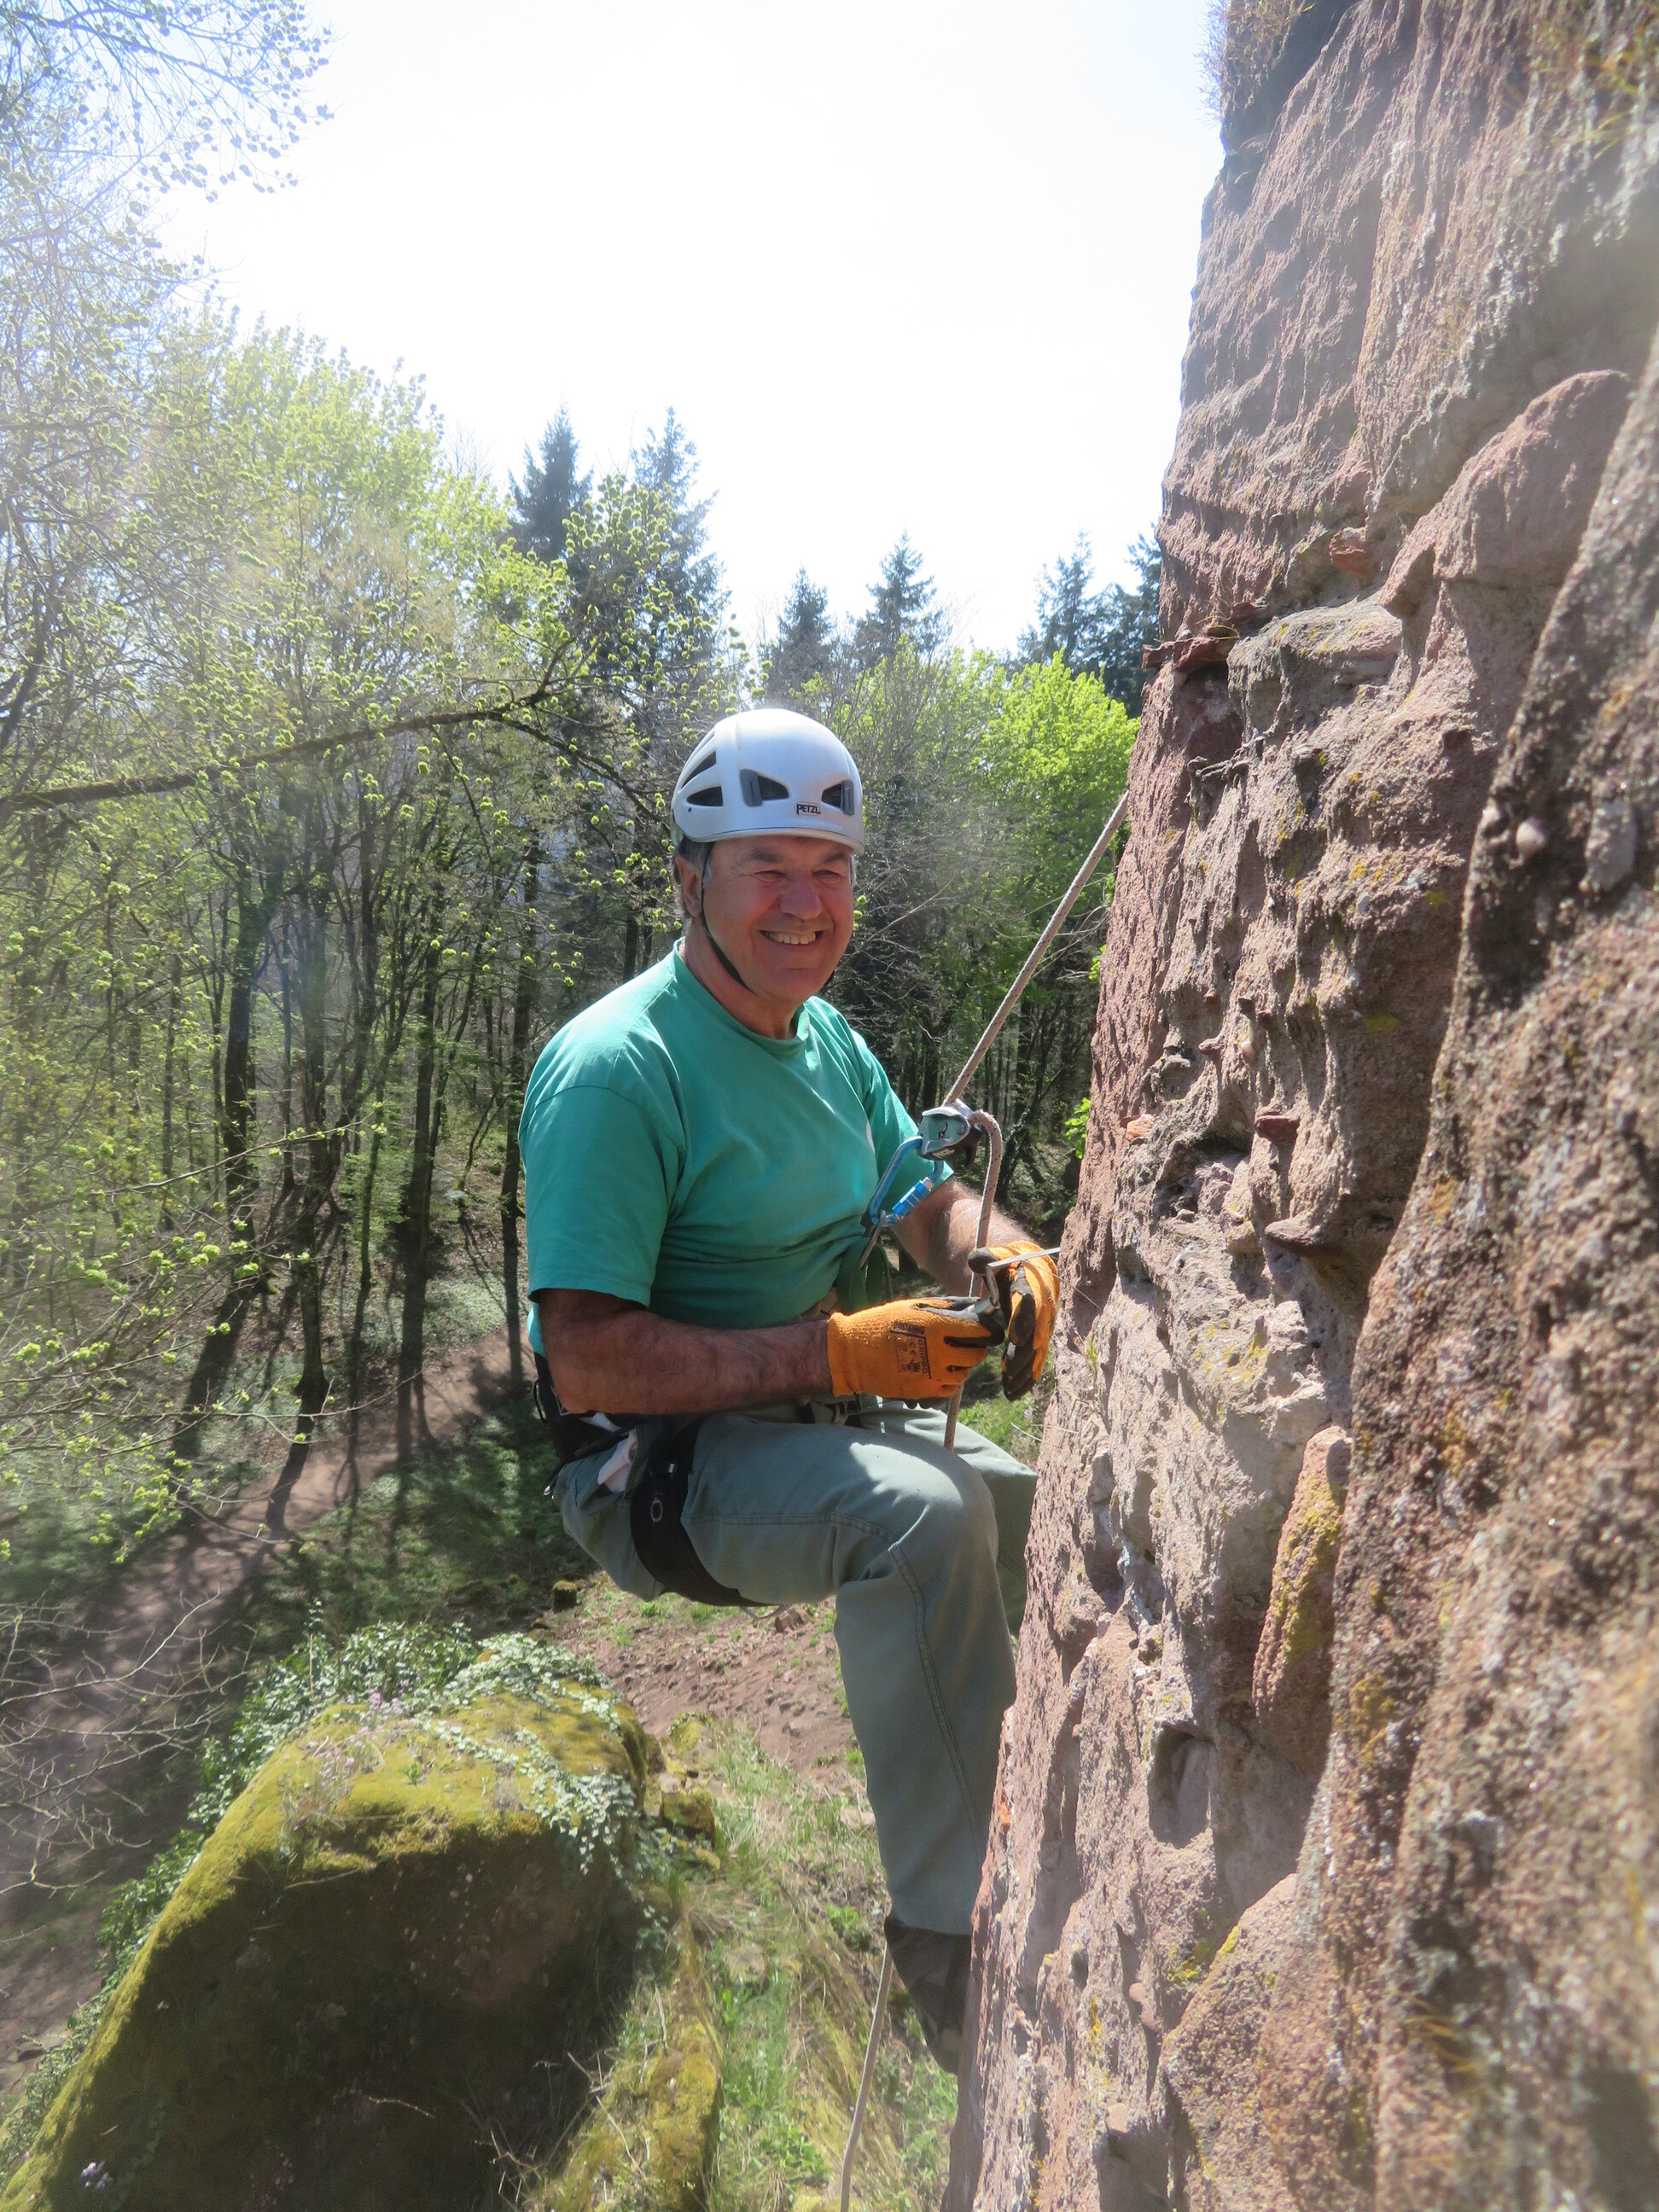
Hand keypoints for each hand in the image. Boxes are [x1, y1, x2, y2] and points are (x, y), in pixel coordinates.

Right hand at [826, 1295, 1001, 1401]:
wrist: (854, 1353)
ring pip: (965, 1373)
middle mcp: (939, 1352)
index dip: (989, 1330)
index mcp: (937, 1326)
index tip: (989, 1329)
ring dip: (962, 1364)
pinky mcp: (924, 1391)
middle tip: (967, 1342)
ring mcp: (932, 1374)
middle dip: (977, 1347)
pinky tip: (939, 1370)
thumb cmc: (882, 1323)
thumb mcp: (913, 1306)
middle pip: (976, 1354)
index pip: (980, 1330)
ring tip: (948, 1356)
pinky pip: (950, 1389)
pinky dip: (950, 1380)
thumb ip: (947, 1307)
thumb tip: (975, 1306)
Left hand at [973, 1243, 1058, 1398]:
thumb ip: (985, 1257)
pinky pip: (1036, 1359)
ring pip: (1038, 1350)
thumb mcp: (994, 1255)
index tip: (1014, 1337)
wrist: (1024, 1268)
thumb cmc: (1005, 1263)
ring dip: (1025, 1371)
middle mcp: (1044, 1306)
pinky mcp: (1039, 1337)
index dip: (1025, 1319)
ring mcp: (1043, 1323)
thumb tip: (978, 1261)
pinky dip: (1027, 1377)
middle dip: (1024, 1353)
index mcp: (1033, 1283)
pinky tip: (1015, 1392)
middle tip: (1008, 1371)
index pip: (1032, 1302)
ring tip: (1009, 1389)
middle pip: (1037, 1332)